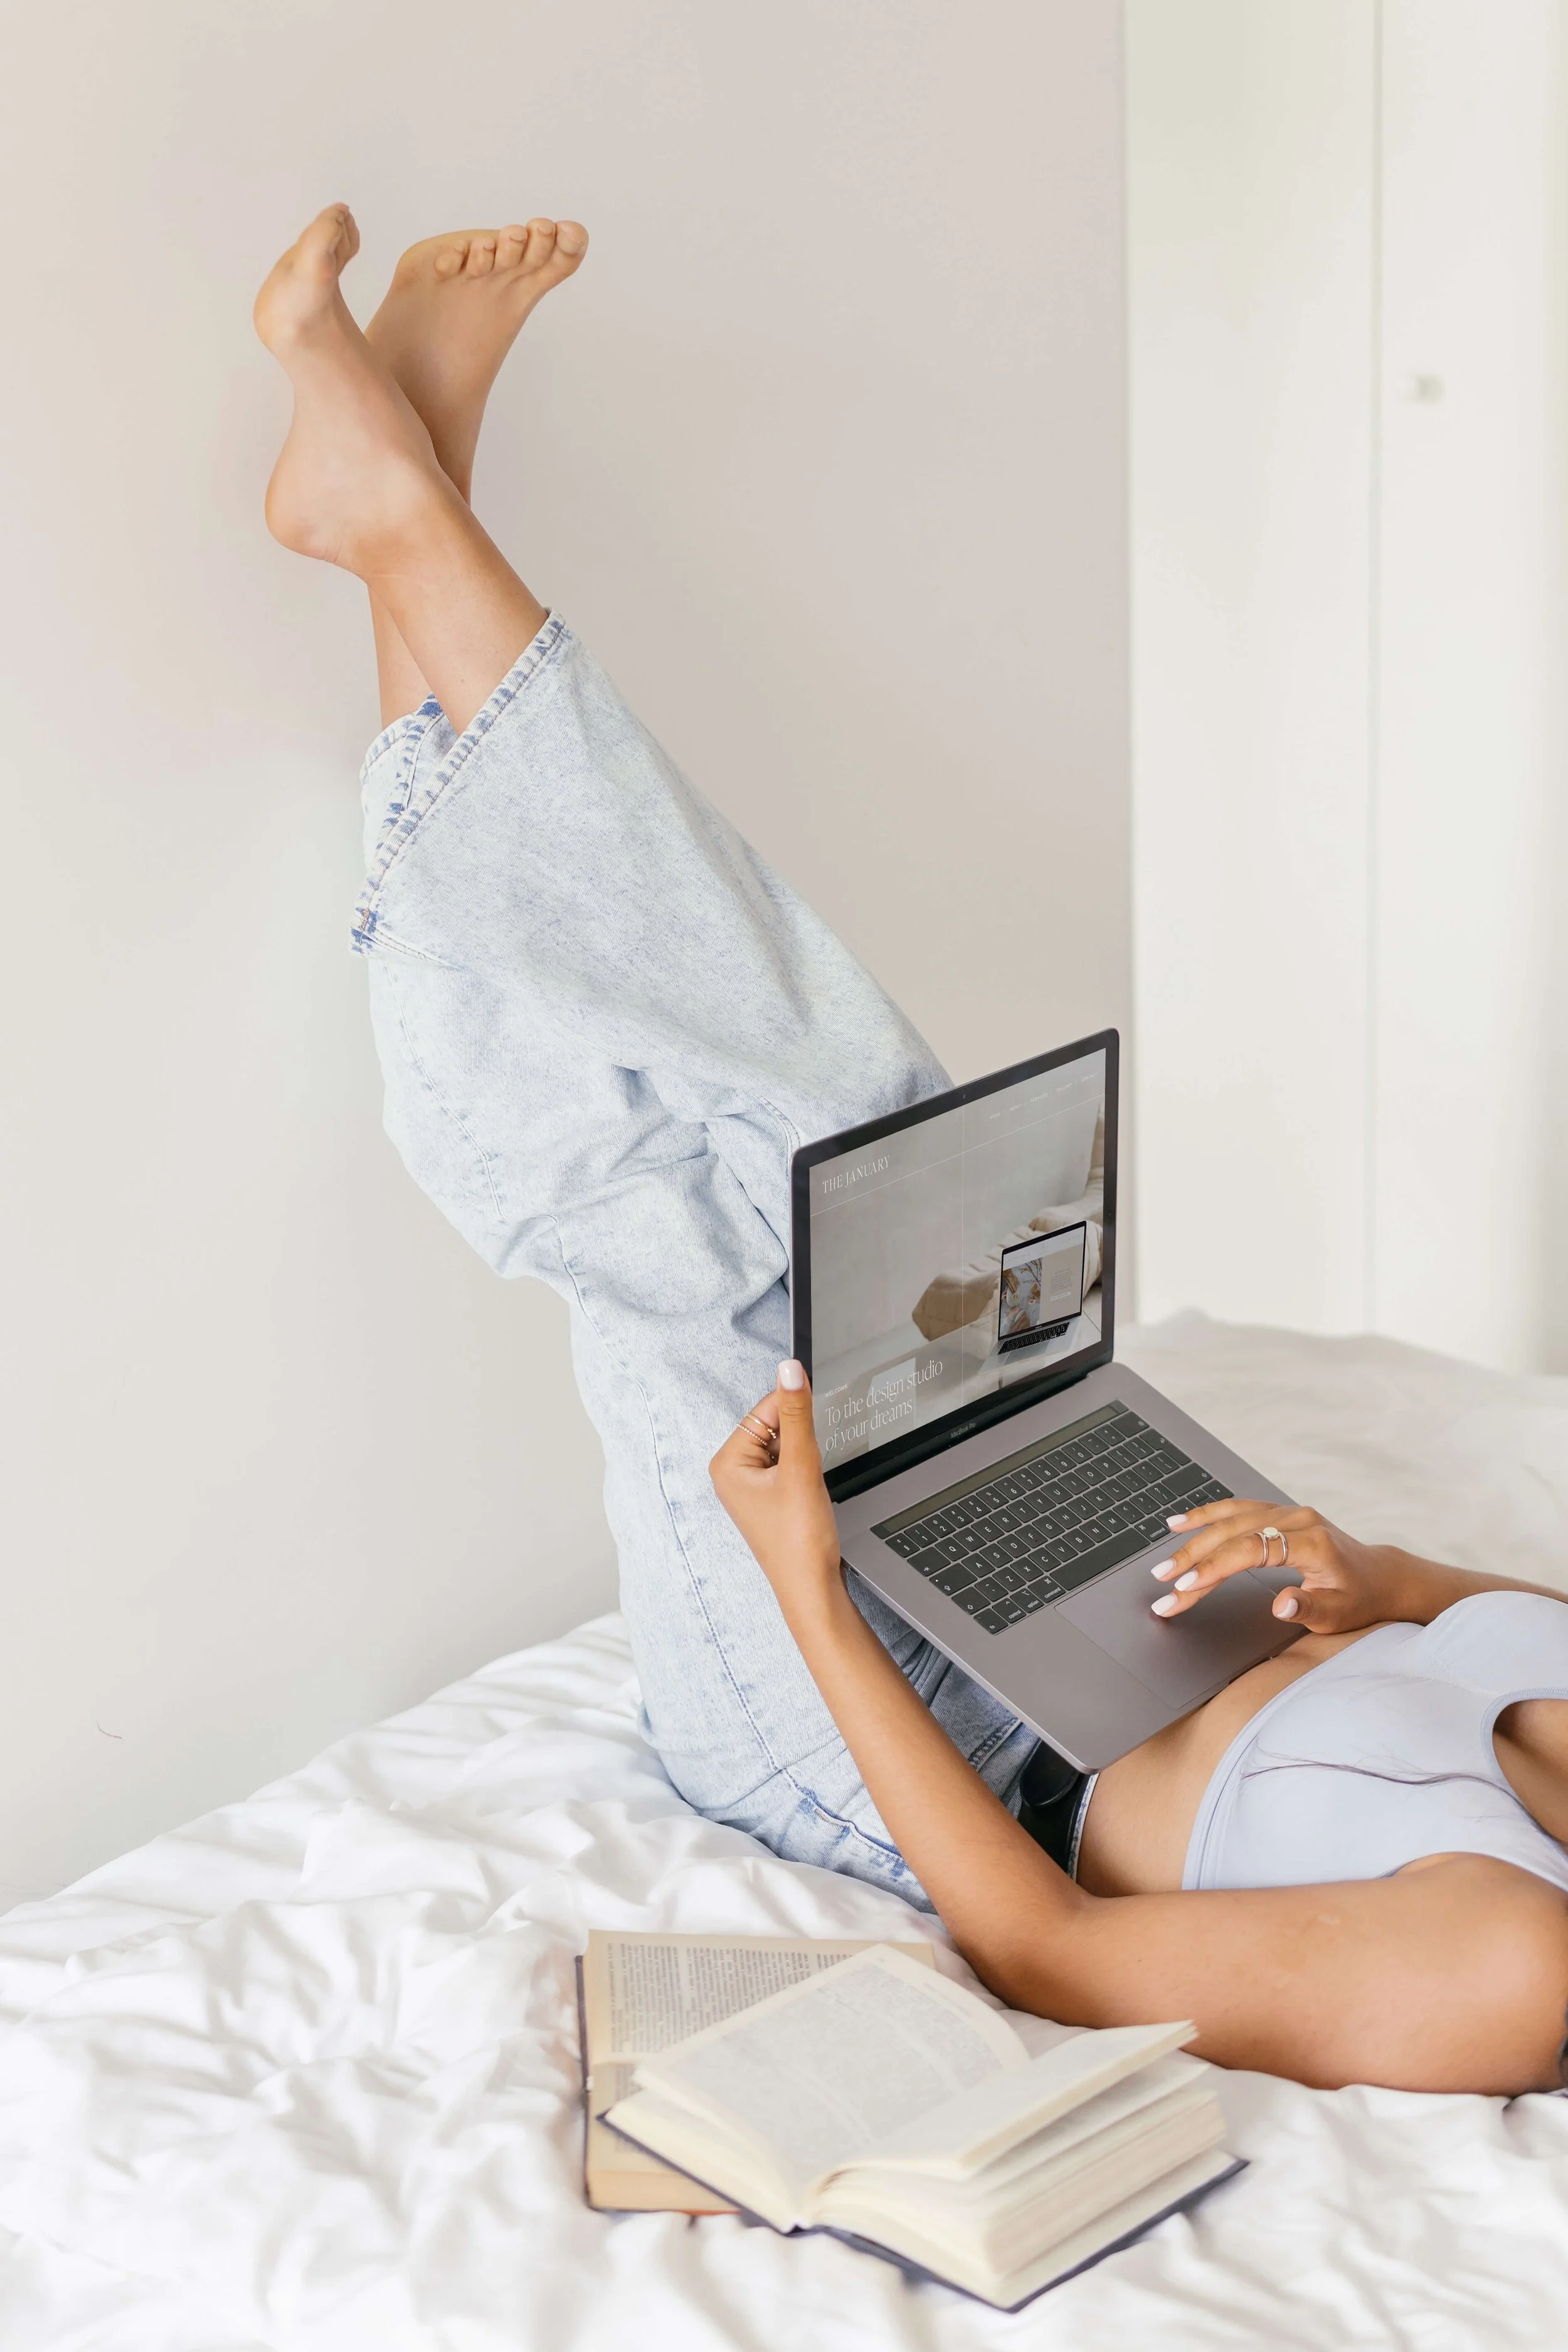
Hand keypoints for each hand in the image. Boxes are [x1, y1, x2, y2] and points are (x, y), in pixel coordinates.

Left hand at [709, 1362, 844, 1623]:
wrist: (811, 1588)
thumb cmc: (798, 1540)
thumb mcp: (801, 1467)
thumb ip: (797, 1413)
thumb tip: (790, 1368)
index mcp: (726, 1462)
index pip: (765, 1410)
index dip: (796, 1416)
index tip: (814, 1431)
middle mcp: (731, 1473)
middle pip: (775, 1427)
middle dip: (801, 1443)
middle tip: (805, 1476)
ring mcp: (749, 1487)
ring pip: (785, 1447)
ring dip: (804, 1459)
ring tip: (804, 1492)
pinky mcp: (768, 1497)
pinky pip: (788, 1466)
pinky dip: (804, 1473)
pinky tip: (806, 1497)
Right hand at [1150, 1499, 1416, 1632]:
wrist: (1381, 1577)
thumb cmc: (1360, 1599)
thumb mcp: (1338, 1614)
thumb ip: (1308, 1608)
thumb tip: (1279, 1605)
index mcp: (1312, 1543)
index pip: (1250, 1550)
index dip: (1214, 1568)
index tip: (1185, 1588)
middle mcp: (1297, 1519)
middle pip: (1232, 1533)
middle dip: (1193, 1558)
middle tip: (1163, 1581)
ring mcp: (1288, 1512)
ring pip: (1231, 1518)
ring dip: (1194, 1536)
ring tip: (1165, 1555)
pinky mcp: (1281, 1514)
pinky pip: (1239, 1509)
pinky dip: (1209, 1514)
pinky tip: (1184, 1522)